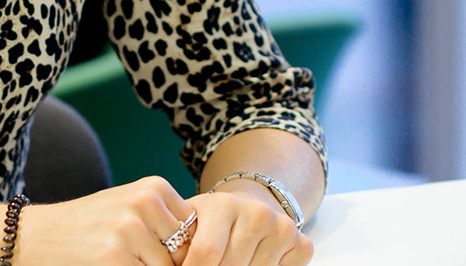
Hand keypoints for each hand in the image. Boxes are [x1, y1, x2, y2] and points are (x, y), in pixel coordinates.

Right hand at [14, 176, 196, 265]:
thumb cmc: (88, 226)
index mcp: (154, 187)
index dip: (185, 253)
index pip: (195, 230)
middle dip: (171, 265)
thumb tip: (205, 248)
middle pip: (185, 253)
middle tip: (140, 258)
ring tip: (123, 260)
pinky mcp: (114, 257)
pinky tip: (111, 265)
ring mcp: (130, 230)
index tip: (169, 257)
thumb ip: (165, 221)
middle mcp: (145, 203)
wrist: (35, 236)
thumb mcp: (129, 208)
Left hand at [175, 183, 311, 265]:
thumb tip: (165, 263)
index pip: (206, 254)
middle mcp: (257, 213)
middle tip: (213, 265)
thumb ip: (176, 241)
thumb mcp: (190, 223)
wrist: (250, 205)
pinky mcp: (301, 243)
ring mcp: (282, 228)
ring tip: (228, 262)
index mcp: (223, 205)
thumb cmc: (212, 221)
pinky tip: (254, 261)